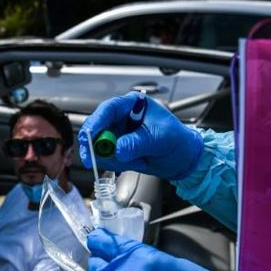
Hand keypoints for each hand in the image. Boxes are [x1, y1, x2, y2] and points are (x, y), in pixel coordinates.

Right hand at [78, 91, 203, 179]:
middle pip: (96, 128)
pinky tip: (135, 163)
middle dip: (96, 146)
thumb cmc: (176, 139)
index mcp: (132, 105)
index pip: (108, 109)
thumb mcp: (159, 138)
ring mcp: (116, 134)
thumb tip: (118, 149)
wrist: (182, 158)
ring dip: (113, 159)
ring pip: (98, 146)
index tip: (89, 137)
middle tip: (94, 160)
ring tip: (137, 161)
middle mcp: (120, 118)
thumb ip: (137, 143)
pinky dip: (116, 164)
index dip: (96, 122)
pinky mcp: (115, 149)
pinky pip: (104, 158)